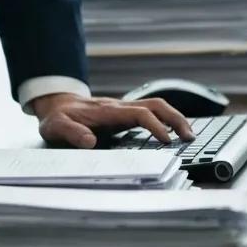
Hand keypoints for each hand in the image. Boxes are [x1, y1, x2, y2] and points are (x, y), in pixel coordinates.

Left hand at [30, 91, 194, 148]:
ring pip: (156, 106)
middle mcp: (119, 108)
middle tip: (190, 137)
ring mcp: (123, 109)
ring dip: (175, 118)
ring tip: (189, 136)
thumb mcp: (56, 127)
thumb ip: (70, 133)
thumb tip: (90, 142)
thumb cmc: (57, 117)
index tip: (167, 141)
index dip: (155, 126)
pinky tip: (174, 133)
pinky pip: (149, 113)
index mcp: (107, 111)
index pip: (139, 113)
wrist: (55, 104)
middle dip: (176, 118)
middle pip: (155, 105)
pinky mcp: (124, 114)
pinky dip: (166, 120)